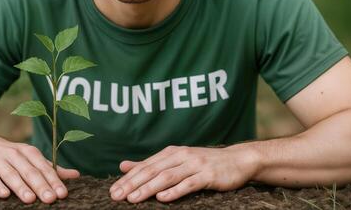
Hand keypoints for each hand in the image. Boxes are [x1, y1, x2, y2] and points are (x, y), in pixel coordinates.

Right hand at [0, 134, 78, 203]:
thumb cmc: (12, 156)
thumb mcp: (32, 158)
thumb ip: (52, 168)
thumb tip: (76, 175)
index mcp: (29, 152)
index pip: (44, 167)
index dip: (54, 181)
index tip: (62, 194)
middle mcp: (15, 154)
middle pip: (30, 172)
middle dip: (41, 186)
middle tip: (50, 199)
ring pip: (11, 175)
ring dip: (21, 187)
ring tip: (30, 199)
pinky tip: (4, 195)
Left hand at [109, 145, 259, 202]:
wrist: (237, 160)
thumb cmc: (204, 163)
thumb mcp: (176, 160)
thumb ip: (151, 164)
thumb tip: (123, 165)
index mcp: (171, 153)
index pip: (145, 166)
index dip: (128, 179)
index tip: (113, 191)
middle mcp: (181, 156)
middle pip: (152, 171)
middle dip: (133, 184)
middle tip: (116, 196)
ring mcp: (194, 164)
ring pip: (167, 176)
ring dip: (148, 188)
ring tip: (133, 199)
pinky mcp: (207, 175)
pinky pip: (189, 183)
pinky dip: (175, 191)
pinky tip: (162, 198)